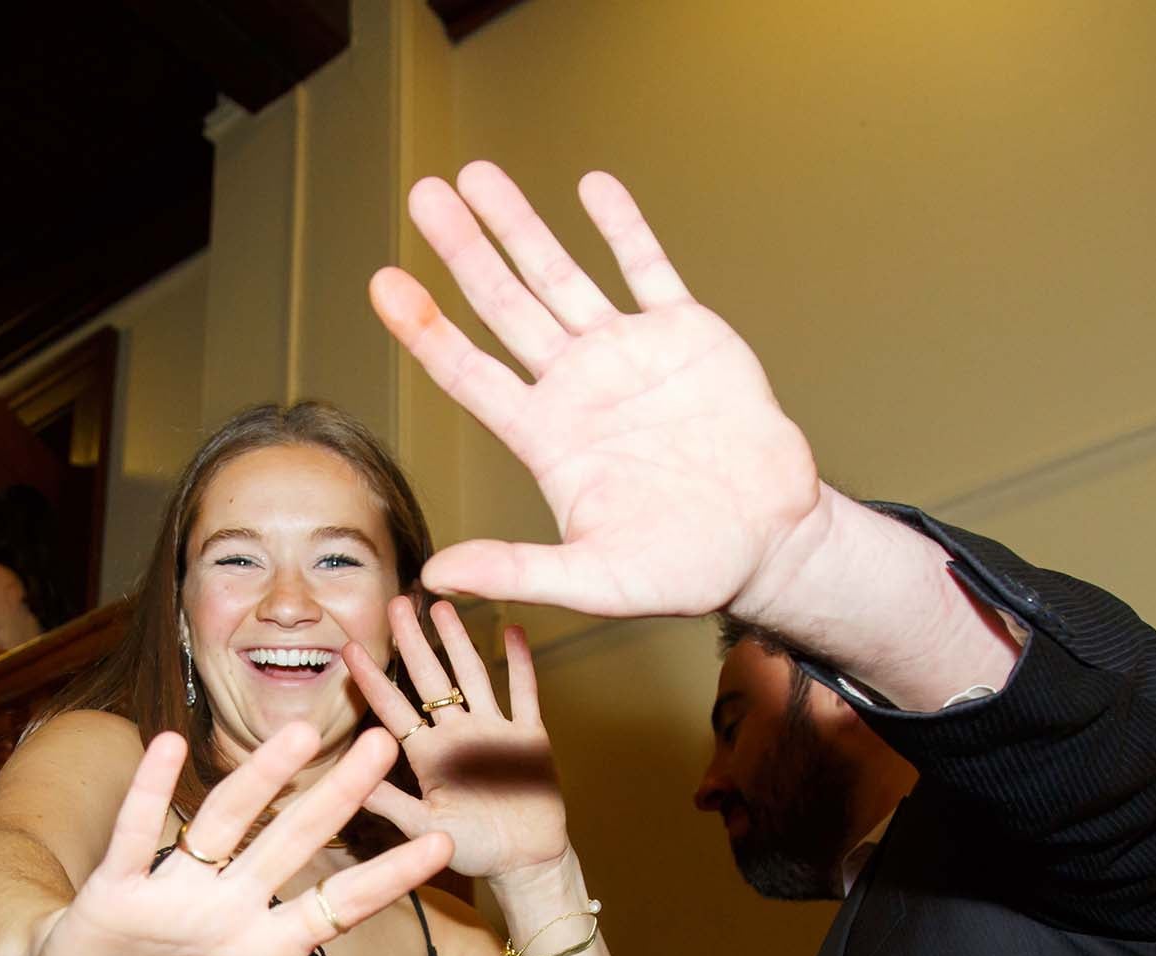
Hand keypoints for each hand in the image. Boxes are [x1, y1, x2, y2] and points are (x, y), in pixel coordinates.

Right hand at [31, 724, 452, 955]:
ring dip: (259, 779)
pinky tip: (169, 747)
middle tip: (386, 744)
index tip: (440, 845)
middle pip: (291, 840)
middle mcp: (229, 905)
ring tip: (300, 736)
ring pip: (223, 823)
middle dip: (338, 795)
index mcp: (265, 947)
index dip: (388, 875)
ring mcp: (174, 891)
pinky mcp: (117, 888)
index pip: (338, 902)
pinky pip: (135, 835)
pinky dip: (149, 792)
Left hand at [345, 598, 564, 883]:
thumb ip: (390, 804)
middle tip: (396, 602)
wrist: (525, 862)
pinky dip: (520, 663)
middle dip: (413, 641)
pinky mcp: (529, 736)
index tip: (350, 647)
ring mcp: (493, 730)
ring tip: (443, 606)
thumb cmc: (473, 849)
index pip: (394, 709)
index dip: (372, 679)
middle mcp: (457, 735)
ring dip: (458, 642)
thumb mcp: (424, 829)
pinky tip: (513, 631)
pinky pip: (524, 693)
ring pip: (472, 675)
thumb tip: (346, 780)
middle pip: (431, 679)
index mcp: (428, 756)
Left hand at [370, 163, 823, 625]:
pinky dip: (622, 227)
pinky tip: (591, 187)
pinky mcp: (686, 334)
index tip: (383, 283)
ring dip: (521, 226)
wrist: (772, 541)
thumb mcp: (595, 579)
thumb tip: (436, 574)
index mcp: (547, 438)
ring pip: (561, 276)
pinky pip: (647, 268)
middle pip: (503, 306)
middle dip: (463, 251)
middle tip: (424, 196)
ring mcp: (628, 355)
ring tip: (478, 176)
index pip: (469, 373)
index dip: (425, 328)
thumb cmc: (686, 569)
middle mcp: (576, 388)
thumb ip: (517, 569)